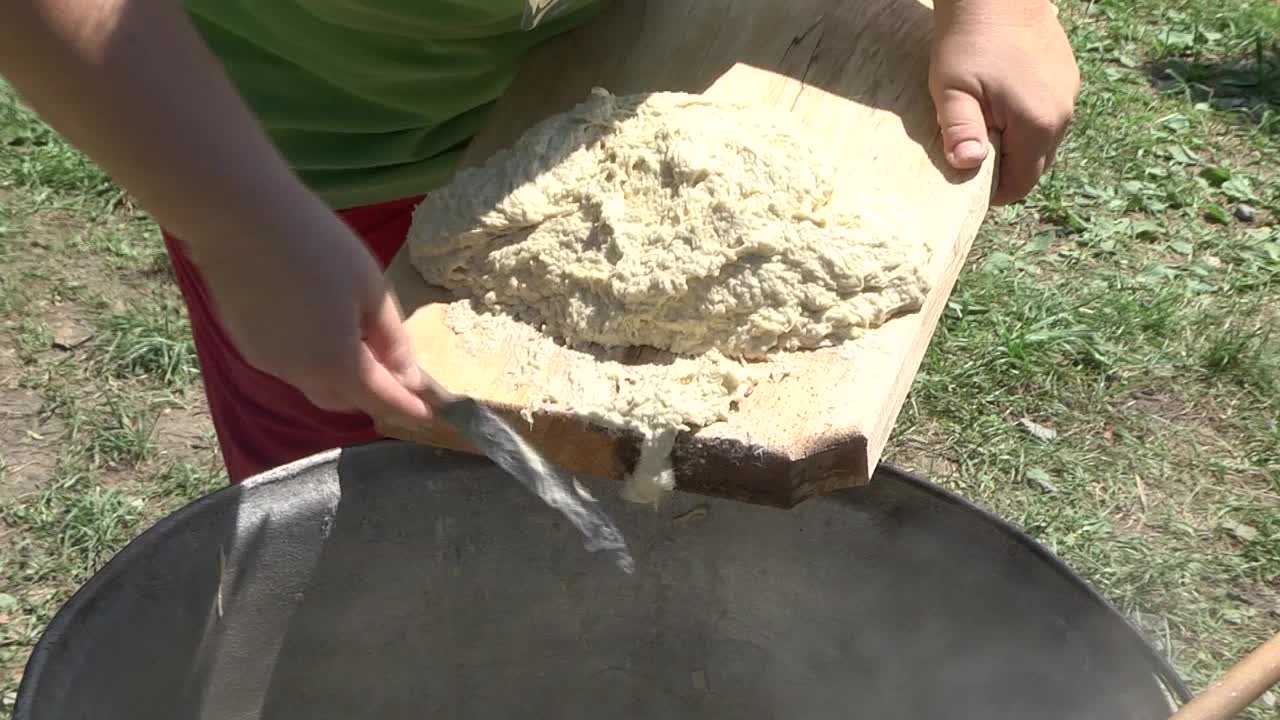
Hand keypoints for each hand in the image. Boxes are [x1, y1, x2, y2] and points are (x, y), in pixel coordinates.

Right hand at [190, 200, 433, 425]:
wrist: (241, 219)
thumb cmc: (320, 247)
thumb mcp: (372, 290)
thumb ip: (392, 340)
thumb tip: (408, 376)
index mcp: (339, 365)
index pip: (382, 400)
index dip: (409, 407)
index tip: (430, 412)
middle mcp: (301, 376)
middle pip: (346, 401)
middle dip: (373, 394)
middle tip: (394, 370)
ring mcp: (269, 363)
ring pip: (314, 386)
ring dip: (340, 379)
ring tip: (357, 346)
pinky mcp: (247, 346)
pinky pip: (289, 367)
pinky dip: (311, 362)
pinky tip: (316, 328)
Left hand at [929, 0, 1079, 204]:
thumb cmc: (969, 40)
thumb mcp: (952, 89)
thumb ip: (961, 131)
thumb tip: (968, 166)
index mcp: (1037, 124)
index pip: (1022, 182)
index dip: (995, 192)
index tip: (969, 185)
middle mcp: (1062, 114)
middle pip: (1037, 165)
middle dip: (1007, 171)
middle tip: (976, 156)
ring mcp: (1069, 94)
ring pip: (1044, 141)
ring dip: (1018, 145)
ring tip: (987, 129)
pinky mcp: (1067, 77)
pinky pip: (1049, 116)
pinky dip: (1028, 122)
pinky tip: (1002, 105)